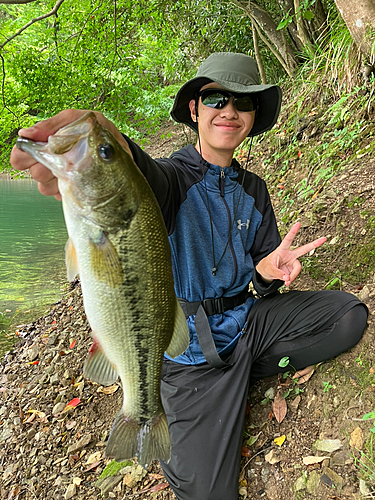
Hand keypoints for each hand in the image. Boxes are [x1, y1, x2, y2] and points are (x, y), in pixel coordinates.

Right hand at [10, 109, 130, 200]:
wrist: (121, 152)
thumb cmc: (99, 133)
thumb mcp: (80, 120)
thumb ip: (53, 125)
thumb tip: (26, 133)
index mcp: (47, 143)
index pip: (22, 154)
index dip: (23, 156)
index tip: (33, 157)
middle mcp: (49, 161)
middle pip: (34, 172)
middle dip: (47, 167)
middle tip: (65, 162)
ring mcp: (58, 178)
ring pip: (44, 186)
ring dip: (59, 179)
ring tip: (77, 170)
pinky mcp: (69, 192)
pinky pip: (59, 195)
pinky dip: (69, 189)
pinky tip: (81, 181)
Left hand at [255, 222, 325, 285]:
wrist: (266, 272)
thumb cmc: (266, 267)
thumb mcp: (269, 269)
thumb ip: (278, 274)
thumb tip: (287, 278)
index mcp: (282, 250)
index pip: (288, 239)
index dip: (293, 231)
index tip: (298, 223)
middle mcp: (289, 254)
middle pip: (304, 249)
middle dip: (314, 244)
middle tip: (324, 238)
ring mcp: (292, 262)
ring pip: (297, 269)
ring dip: (293, 276)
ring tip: (286, 281)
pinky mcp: (293, 269)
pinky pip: (295, 275)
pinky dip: (291, 279)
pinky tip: (287, 282)